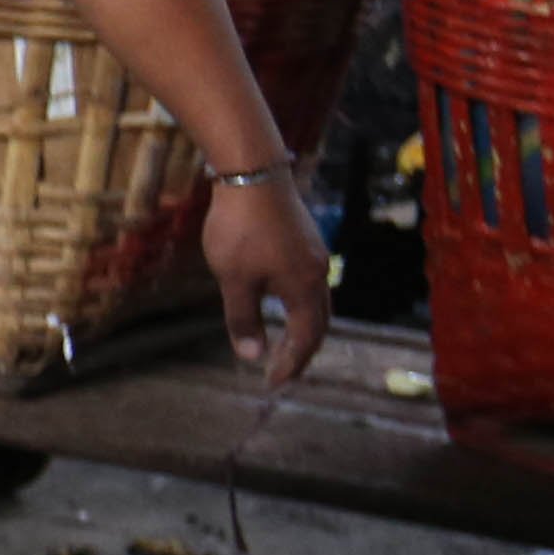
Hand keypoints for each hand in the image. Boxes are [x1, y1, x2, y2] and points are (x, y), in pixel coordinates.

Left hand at [205, 175, 331, 386]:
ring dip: (301, 326)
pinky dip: (296, 302)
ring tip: (283, 343)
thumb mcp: (235, 280)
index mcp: (305, 287)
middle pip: (318, 322)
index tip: (272, 384)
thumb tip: (252, 355)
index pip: (306, 338)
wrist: (252, 170)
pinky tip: (277, 299)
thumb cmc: (241, 228)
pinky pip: (306, 280)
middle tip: (283, 371)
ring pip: (315, 299)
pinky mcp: (303, 236)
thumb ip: (244, 319)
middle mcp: (318, 270)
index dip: (291, 363)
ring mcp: (313, 251)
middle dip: (302, 350)